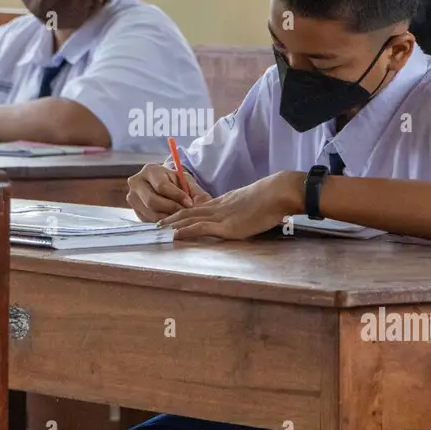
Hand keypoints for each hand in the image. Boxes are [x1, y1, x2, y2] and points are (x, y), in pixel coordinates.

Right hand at [126, 163, 212, 222]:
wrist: (163, 187)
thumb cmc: (177, 184)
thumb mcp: (187, 182)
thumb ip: (195, 191)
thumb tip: (200, 205)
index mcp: (150, 170)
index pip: (162, 186)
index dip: (177, 196)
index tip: (190, 203)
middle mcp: (136, 182)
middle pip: (152, 201)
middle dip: (172, 209)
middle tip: (185, 213)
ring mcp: (132, 198)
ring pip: (150, 213)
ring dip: (168, 218)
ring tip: (180, 218)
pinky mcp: (134, 211)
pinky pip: (148, 221)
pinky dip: (162, 223)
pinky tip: (172, 221)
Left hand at [158, 171, 303, 239]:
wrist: (276, 194)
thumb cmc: (269, 199)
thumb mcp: (250, 205)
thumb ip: (241, 211)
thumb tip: (241, 217)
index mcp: (223, 203)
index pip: (196, 208)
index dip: (181, 212)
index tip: (169, 218)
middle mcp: (217, 208)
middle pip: (187, 212)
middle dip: (170, 218)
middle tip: (154, 225)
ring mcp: (220, 216)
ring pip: (189, 218)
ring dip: (172, 225)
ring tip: (157, 230)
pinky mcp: (226, 226)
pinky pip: (200, 228)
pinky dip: (186, 231)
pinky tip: (175, 235)